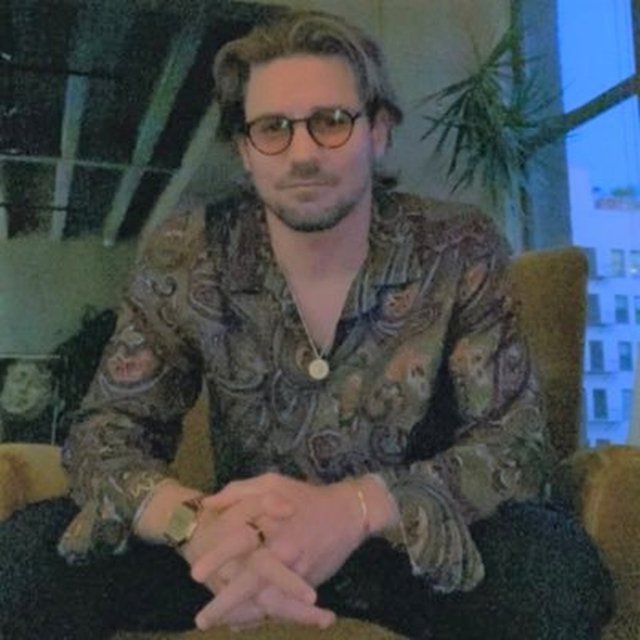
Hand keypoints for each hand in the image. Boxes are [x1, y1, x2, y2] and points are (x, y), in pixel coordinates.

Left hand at [190, 473, 368, 627]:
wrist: (348, 512)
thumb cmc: (305, 496)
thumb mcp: (271, 482)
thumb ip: (239, 491)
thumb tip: (208, 504)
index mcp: (271, 522)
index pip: (239, 540)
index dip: (217, 556)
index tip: (194, 572)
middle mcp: (283, 548)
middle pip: (252, 579)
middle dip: (227, 600)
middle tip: (202, 619)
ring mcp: (297, 568)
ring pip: (268, 599)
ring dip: (245, 615)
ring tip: (223, 625)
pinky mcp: (308, 581)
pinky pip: (284, 603)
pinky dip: (265, 613)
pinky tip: (245, 623)